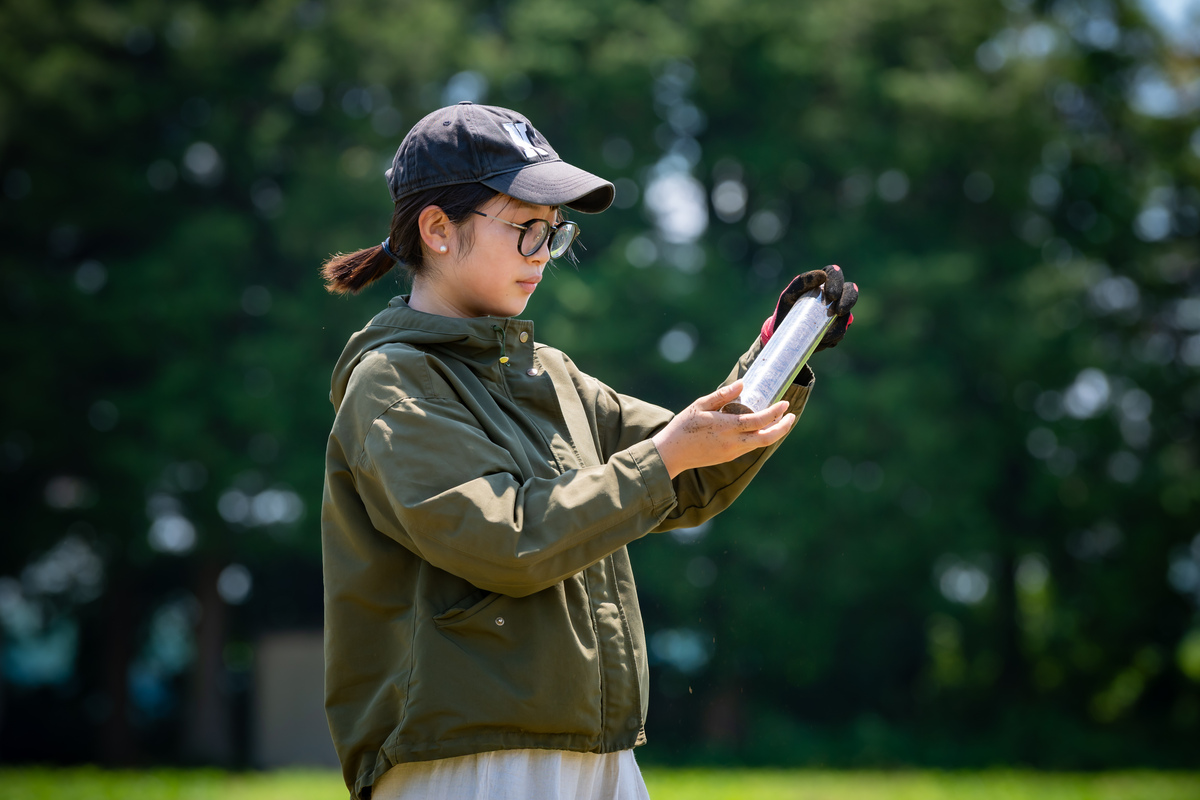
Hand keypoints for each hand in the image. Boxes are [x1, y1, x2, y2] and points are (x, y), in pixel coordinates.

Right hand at [651, 381, 794, 478]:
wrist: (670, 455)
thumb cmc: (682, 427)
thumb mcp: (700, 406)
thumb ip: (722, 395)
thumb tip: (742, 384)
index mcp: (726, 427)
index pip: (759, 421)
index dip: (775, 413)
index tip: (785, 404)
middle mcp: (733, 442)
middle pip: (767, 438)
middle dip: (783, 427)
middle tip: (791, 415)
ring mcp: (731, 452)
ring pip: (760, 444)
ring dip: (772, 433)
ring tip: (778, 420)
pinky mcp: (728, 458)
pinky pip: (749, 447)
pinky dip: (759, 438)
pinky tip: (758, 429)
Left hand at [760, 265, 857, 350]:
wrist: (784, 334)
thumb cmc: (787, 309)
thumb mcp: (789, 295)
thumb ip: (801, 282)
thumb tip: (822, 275)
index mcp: (822, 283)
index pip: (834, 273)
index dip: (837, 280)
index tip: (831, 295)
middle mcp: (834, 296)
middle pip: (851, 290)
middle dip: (848, 300)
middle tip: (838, 312)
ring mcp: (838, 312)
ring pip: (848, 315)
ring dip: (839, 325)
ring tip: (825, 334)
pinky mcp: (837, 328)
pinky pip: (842, 332)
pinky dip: (834, 336)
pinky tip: (823, 340)